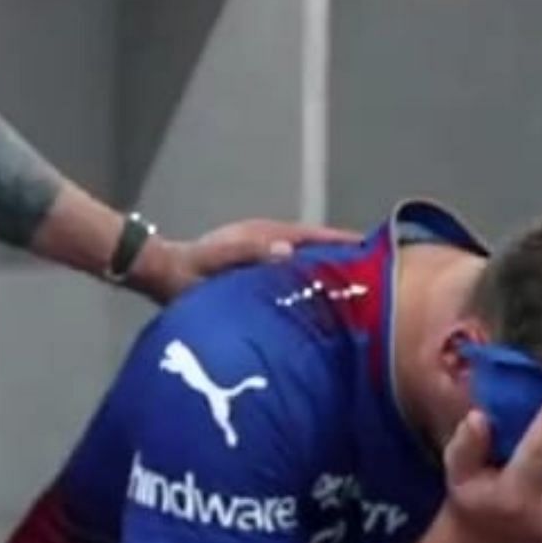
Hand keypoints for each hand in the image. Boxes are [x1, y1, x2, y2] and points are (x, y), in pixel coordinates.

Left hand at [134, 218, 364, 300]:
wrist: (160, 272)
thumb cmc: (187, 269)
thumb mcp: (214, 261)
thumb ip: (248, 253)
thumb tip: (287, 250)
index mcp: (265, 233)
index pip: (317, 236)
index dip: (348, 244)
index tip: (380, 255)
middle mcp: (270, 240)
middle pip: (319, 248)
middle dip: (347, 261)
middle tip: (381, 283)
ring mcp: (263, 254)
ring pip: (307, 262)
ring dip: (330, 275)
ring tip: (360, 299)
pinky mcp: (256, 270)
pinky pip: (293, 276)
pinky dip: (310, 285)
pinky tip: (322, 309)